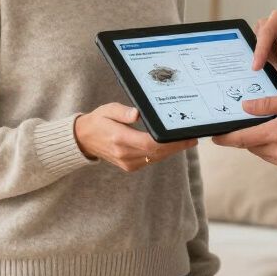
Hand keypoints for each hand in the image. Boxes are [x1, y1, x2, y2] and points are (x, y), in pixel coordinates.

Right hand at [73, 104, 195, 172]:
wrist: (84, 139)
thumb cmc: (98, 121)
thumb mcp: (107, 109)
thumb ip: (122, 112)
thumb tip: (137, 113)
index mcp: (119, 139)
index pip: (150, 143)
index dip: (169, 141)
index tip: (183, 135)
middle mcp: (124, 154)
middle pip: (157, 153)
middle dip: (176, 146)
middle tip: (192, 137)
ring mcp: (127, 163)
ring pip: (156, 158)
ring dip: (172, 151)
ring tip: (187, 140)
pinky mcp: (130, 166)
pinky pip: (150, 160)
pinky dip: (162, 154)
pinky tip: (172, 145)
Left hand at [212, 90, 276, 173]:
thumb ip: (268, 104)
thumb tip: (246, 107)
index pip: (242, 139)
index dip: (226, 138)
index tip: (215, 137)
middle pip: (251, 146)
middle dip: (249, 135)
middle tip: (254, 120)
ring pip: (263, 153)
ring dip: (262, 142)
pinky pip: (276, 159)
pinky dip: (275, 149)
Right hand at [251, 9, 276, 77]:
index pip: (266, 33)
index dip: (261, 50)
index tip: (258, 66)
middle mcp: (269, 24)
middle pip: (262, 46)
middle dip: (275, 60)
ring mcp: (264, 36)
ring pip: (262, 55)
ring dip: (276, 64)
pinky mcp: (262, 46)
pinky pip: (263, 60)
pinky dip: (275, 67)